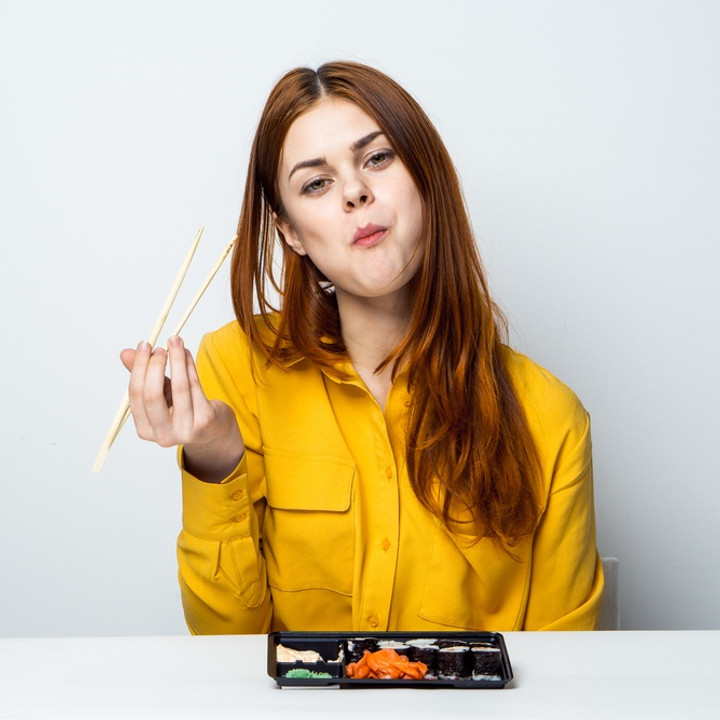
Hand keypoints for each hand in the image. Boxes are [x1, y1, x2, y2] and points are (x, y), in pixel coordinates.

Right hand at [120, 336, 243, 481]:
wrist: (213, 430)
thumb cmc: (183, 409)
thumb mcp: (161, 394)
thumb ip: (143, 375)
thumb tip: (125, 353)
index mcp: (145, 430)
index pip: (136, 396)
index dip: (138, 369)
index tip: (144, 346)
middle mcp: (163, 435)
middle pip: (152, 395)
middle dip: (154, 366)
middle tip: (159, 347)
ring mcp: (185, 430)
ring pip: (178, 388)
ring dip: (176, 360)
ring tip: (175, 341)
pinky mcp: (204, 420)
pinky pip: (195, 387)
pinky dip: (190, 366)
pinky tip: (187, 353)